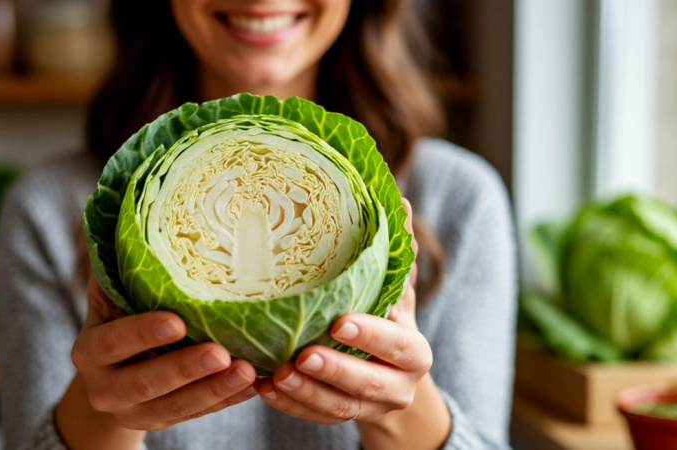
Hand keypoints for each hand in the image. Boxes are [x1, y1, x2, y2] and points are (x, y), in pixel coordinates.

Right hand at [59, 277, 257, 437]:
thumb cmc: (118, 316)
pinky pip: (199, 415)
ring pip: (177, 406)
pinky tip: (254, 385)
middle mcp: (106, 388)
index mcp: (90, 351)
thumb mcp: (109, 295)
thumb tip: (136, 216)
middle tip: (221, 354)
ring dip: (215, 390)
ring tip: (248, 372)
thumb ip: (121, 268)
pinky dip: (227, 401)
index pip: (112, 342)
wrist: (110, 374)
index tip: (177, 322)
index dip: (142, 334)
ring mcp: (135, 411)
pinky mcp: (164, 422)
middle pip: (146, 383)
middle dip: (186, 369)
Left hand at [257, 198, 431, 424]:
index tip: (339, 323)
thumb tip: (398, 200)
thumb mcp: (393, 290)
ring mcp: (370, 409)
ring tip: (274, 375)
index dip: (371, 337)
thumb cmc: (385, 318)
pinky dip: (290, 405)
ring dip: (305, 394)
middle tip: (301, 357)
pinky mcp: (342, 419)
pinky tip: (263, 389)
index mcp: (412, 352)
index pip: (398, 346)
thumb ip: (394, 254)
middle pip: (368, 384)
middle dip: (333, 371)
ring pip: (338, 408)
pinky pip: (315, 417)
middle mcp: (398, 386)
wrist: (390, 374)